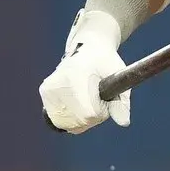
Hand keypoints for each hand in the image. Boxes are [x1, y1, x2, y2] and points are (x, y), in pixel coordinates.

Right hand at [39, 10, 131, 132]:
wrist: (87, 47)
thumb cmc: (105, 62)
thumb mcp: (119, 77)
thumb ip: (122, 102)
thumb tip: (124, 123)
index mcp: (77, 75)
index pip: (90, 113)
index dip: (102, 110)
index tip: (105, 98)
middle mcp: (59, 81)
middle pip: (80, 120)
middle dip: (93, 116)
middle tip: (96, 97)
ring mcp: (49, 88)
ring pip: (69, 123)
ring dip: (82, 118)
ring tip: (86, 98)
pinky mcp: (45, 91)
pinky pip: (60, 119)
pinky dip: (71, 117)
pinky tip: (75, 101)